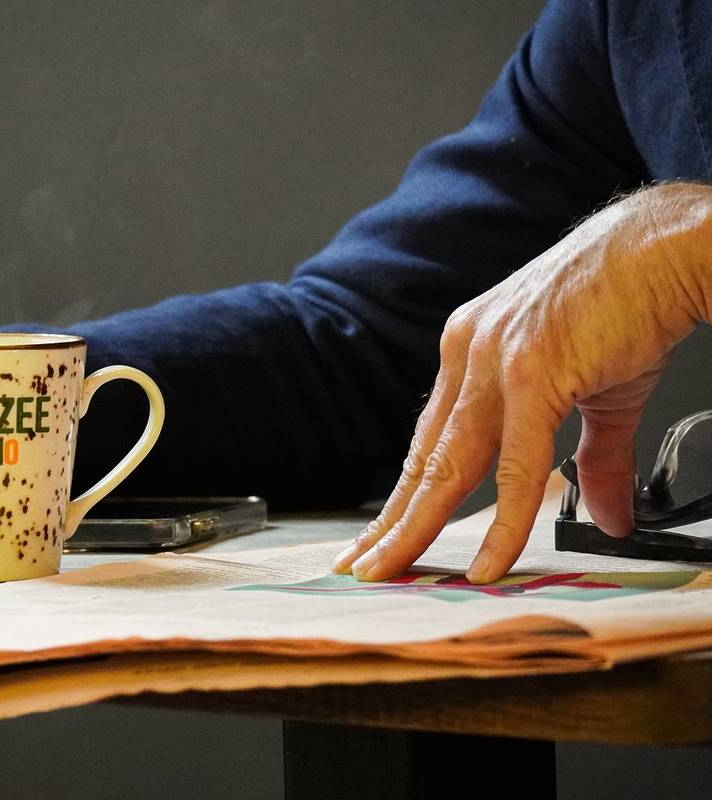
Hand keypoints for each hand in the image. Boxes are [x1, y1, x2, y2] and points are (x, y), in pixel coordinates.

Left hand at [331, 183, 711, 582]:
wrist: (665, 250)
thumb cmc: (628, 308)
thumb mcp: (598, 394)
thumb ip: (590, 460)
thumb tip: (601, 518)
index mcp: (469, 354)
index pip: (428, 440)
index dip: (404, 494)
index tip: (381, 535)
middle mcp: (468, 355)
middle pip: (422, 459)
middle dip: (390, 521)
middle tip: (360, 570)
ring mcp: (494, 363)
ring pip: (448, 466)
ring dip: (416, 528)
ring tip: (393, 575)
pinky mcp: (533, 373)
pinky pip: (514, 466)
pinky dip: (502, 522)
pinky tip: (488, 563)